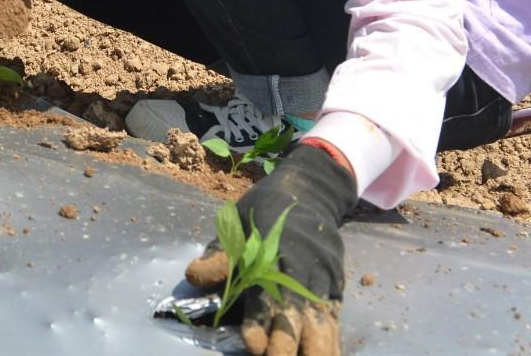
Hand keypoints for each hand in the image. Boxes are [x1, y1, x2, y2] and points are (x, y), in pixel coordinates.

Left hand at [184, 143, 355, 355]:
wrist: (312, 190)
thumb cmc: (264, 209)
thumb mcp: (237, 221)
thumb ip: (219, 254)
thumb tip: (194, 277)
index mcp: (273, 254)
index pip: (266, 297)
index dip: (259, 325)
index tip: (251, 345)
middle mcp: (302, 272)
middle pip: (298, 321)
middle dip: (286, 349)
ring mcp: (323, 282)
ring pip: (323, 328)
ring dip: (313, 351)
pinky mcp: (336, 290)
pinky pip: (335, 324)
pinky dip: (329, 345)